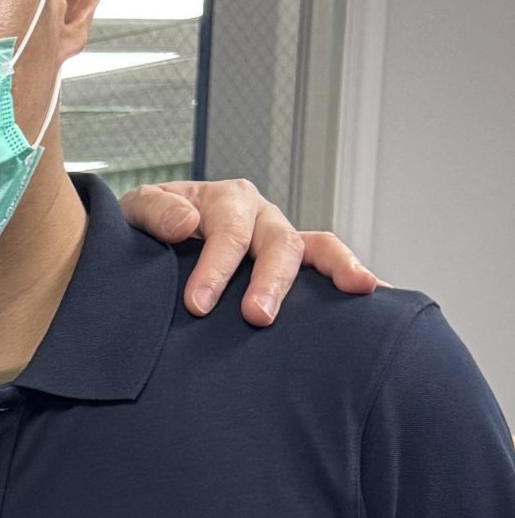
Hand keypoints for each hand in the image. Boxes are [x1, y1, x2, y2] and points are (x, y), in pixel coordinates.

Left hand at [119, 178, 377, 324]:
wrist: (151, 240)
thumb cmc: (147, 228)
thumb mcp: (136, 211)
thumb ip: (154, 211)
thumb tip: (186, 223)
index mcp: (225, 201)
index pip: (228, 232)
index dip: (215, 267)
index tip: (197, 304)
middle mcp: (260, 217)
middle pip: (278, 242)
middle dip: (270, 280)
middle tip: (257, 317)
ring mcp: (281, 239)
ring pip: (317, 248)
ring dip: (336, 269)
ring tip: (357, 290)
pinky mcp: (294, 264)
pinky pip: (329, 264)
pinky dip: (355, 275)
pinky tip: (381, 298)